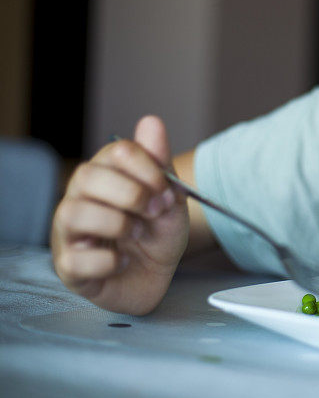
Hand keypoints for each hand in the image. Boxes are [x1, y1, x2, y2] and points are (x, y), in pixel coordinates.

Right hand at [51, 115, 188, 314]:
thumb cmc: (156, 234)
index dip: (147, 168)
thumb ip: (160, 163)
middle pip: (86, 176)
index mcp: (106, 175)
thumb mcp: (169, 199)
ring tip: (138, 234)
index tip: (167, 190)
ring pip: (73, 214)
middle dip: (131, 193)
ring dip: (117, 223)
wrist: (157, 276)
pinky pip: (76, 260)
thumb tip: (151, 122)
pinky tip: (124, 261)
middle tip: (155, 210)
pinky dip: (108, 261)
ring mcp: (70, 233)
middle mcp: (80, 198)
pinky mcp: (70, 267)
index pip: (116, 152)